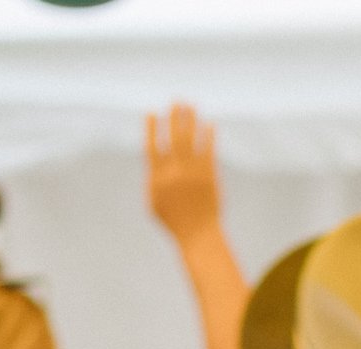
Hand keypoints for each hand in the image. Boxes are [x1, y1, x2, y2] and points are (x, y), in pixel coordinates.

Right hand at [145, 103, 223, 244]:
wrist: (198, 235)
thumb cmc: (174, 222)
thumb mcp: (153, 203)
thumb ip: (151, 181)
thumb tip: (152, 162)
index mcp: (157, 178)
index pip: (152, 146)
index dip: (151, 128)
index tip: (152, 112)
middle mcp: (174, 172)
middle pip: (173, 138)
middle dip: (174, 117)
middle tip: (176, 101)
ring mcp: (192, 173)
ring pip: (190, 140)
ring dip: (190, 120)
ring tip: (190, 105)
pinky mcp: (209, 176)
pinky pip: (208, 150)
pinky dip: (208, 136)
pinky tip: (209, 124)